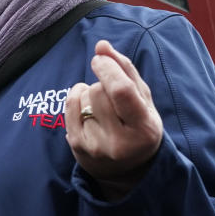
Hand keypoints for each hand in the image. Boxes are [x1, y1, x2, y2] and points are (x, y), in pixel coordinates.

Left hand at [65, 39, 162, 198]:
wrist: (124, 169)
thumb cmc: (137, 126)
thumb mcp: (143, 100)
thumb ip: (126, 70)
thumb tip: (102, 46)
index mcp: (144, 129)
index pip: (121, 91)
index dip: (108, 68)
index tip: (100, 58)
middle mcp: (120, 142)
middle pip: (100, 91)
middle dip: (103, 83)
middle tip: (111, 95)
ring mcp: (96, 147)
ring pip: (84, 96)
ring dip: (90, 92)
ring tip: (103, 107)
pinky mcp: (77, 146)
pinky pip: (70, 104)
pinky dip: (77, 96)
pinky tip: (88, 108)